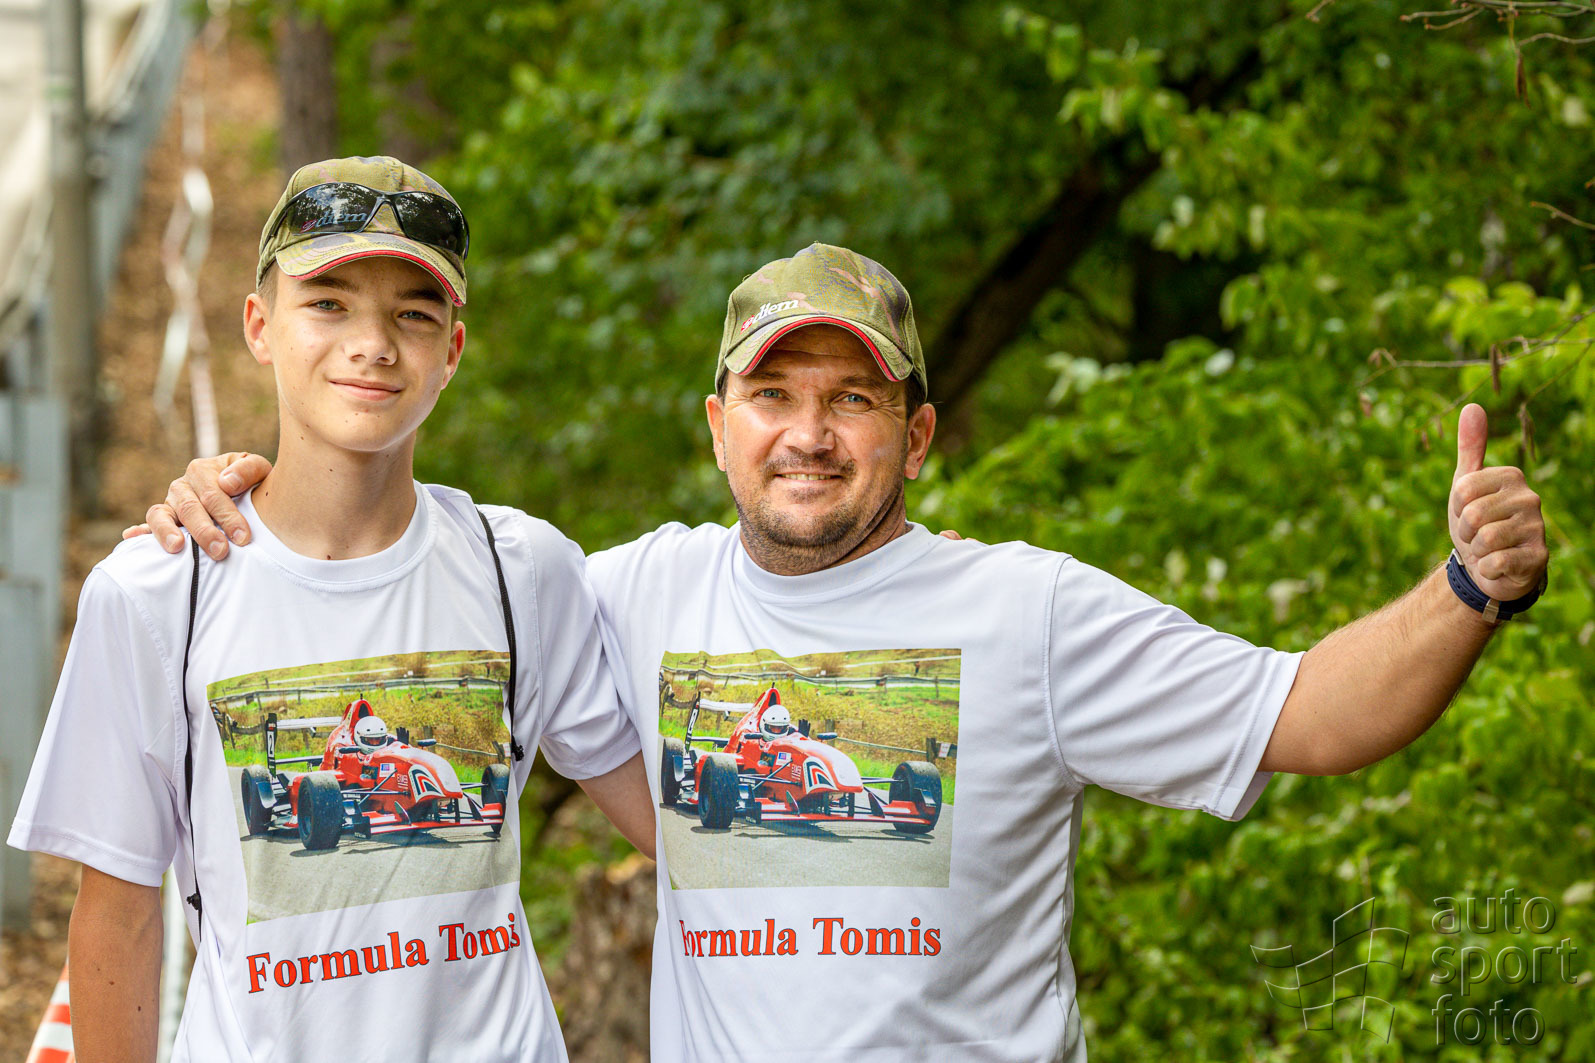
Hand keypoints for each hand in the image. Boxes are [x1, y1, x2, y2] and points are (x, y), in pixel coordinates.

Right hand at [120, 452, 272, 557]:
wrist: (243, 490)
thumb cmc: (251, 482)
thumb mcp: (257, 469)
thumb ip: (248, 470)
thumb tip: (227, 483)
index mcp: (202, 470)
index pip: (213, 495)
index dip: (228, 516)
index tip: (243, 537)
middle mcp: (182, 486)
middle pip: (189, 508)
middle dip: (205, 531)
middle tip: (220, 551)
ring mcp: (169, 503)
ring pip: (161, 515)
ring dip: (167, 532)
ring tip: (177, 547)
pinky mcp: (162, 520)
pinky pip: (147, 524)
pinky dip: (139, 531)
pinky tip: (131, 538)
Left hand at [1448, 404, 1547, 601]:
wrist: (1487, 567)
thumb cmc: (1475, 522)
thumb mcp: (1465, 484)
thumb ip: (1470, 448)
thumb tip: (1473, 406)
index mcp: (1511, 477)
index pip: (1462, 489)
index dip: (1456, 506)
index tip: (1466, 510)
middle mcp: (1530, 498)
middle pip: (1472, 515)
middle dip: (1464, 530)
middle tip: (1476, 534)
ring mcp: (1537, 528)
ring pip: (1484, 539)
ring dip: (1476, 550)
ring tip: (1486, 548)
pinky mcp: (1538, 557)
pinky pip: (1495, 561)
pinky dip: (1486, 567)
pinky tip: (1497, 565)